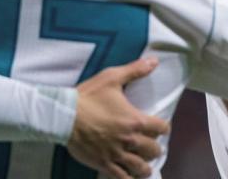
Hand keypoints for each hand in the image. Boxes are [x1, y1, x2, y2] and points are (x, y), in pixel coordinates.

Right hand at [67, 57, 169, 178]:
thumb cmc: (88, 96)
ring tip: (143, 165)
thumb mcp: (112, 78)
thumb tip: (154, 61)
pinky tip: (130, 176)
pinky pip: (122, 178)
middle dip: (154, 148)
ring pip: (140, 168)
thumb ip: (135, 70)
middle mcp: (129, 140)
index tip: (159, 127)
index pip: (162, 128)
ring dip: (145, 166)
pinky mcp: (104, 164)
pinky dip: (129, 178)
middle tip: (150, 145)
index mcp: (135, 120)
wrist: (63, 115)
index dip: (163, 127)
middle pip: (154, 150)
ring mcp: (117, 154)